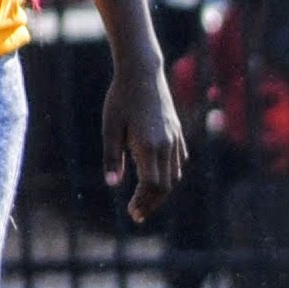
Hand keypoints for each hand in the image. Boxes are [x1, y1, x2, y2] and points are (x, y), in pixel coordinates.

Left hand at [102, 56, 185, 223]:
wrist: (142, 73)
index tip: (132, 213)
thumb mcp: (110, 127)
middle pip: (165, 185)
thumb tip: (113, 185)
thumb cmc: (120, 99)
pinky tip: (158, 177)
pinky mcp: (177, 132)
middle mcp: (165, 145)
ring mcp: (174, 138)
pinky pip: (179, 160)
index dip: (142, 202)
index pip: (150, 184)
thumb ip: (112, 157)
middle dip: (151, 203)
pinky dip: (170, 174)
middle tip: (137, 214)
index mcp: (148, 145)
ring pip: (174, 175)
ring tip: (145, 200)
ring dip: (161, 191)